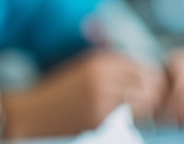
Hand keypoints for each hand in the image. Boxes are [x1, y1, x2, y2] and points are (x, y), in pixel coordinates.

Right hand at [0, 50, 165, 137]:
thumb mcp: (84, 71)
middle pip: (150, 84)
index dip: (151, 80)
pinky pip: (132, 120)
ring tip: (132, 114)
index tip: (147, 90)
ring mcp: (102, 98)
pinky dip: (133, 122)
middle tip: (145, 105)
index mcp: (99, 60)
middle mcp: (103, 76)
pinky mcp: (100, 119)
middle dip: (153, 96)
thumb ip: (114, 71)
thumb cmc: (59, 94)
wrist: (31, 114)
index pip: (144, 67)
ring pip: (145, 104)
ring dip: (145, 110)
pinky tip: (120, 122)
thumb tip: (150, 79)